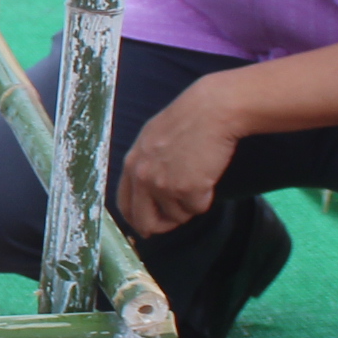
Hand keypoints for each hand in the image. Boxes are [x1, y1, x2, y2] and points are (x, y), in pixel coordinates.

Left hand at [115, 81, 243, 239]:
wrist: (212, 110)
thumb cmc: (188, 121)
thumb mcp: (152, 139)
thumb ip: (145, 165)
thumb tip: (145, 194)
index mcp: (131, 163)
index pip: (125, 204)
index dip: (136, 219)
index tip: (145, 227)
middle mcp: (142, 177)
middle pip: (145, 221)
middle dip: (161, 226)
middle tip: (174, 221)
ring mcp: (163, 184)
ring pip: (177, 216)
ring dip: (189, 204)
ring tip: (198, 174)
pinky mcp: (187, 189)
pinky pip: (197, 209)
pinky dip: (206, 197)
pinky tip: (208, 174)